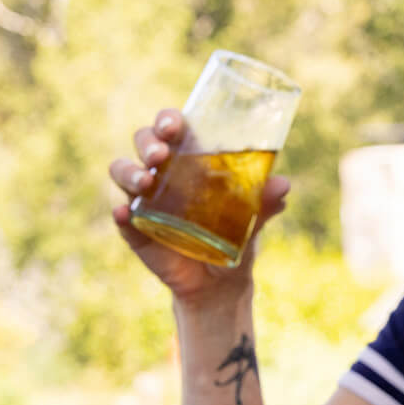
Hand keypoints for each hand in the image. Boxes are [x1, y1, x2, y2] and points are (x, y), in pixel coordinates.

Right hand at [108, 108, 289, 301]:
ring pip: (122, 172)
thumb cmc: (233, 237)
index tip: (175, 125)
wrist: (219, 284)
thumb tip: (282, 185)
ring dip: (129, 172)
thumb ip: (263, 204)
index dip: (167, 120)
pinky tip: (125, 213)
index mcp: (188, 158)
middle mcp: (161, 173)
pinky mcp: (135, 230)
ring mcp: (143, 200)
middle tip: (161, 155)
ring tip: (145, 183)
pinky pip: (121, 218)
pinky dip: (120, 214)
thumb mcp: (251, 221)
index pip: (171, 127)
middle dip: (148, 142)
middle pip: (143, 142)